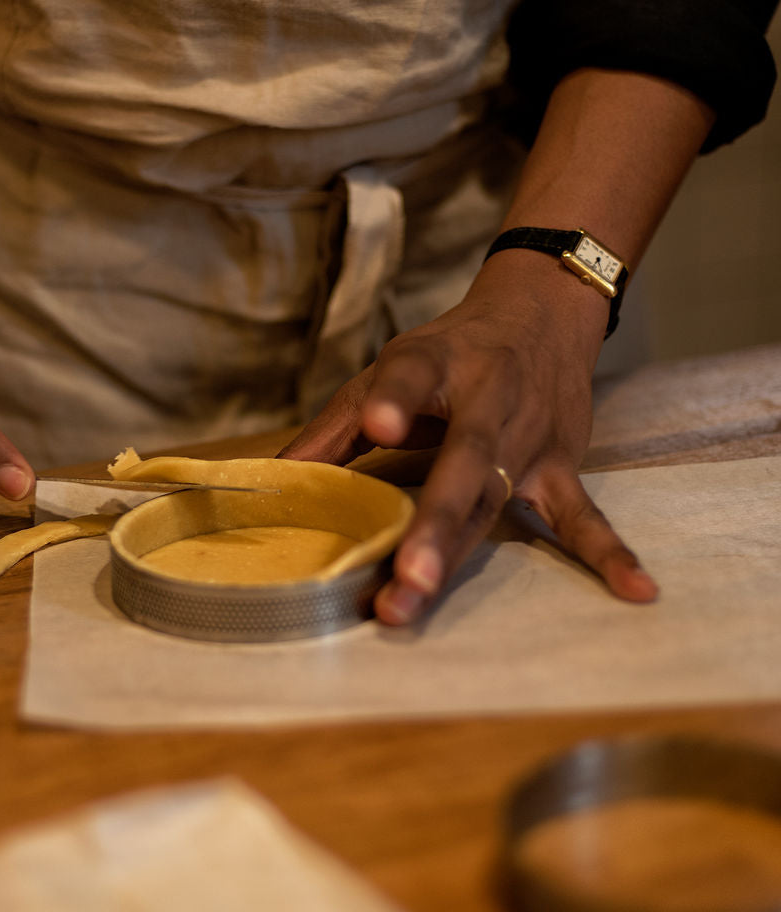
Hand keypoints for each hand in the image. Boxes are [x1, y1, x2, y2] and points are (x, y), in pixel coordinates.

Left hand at [280, 250, 657, 623]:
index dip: (395, 399)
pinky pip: (584, 517)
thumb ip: (336, 426)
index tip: (378, 422)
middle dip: (429, 526)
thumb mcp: (390, 369)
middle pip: (458, 469)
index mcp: (438, 366)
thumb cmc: (452, 353)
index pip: (411, 378)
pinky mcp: (560, 468)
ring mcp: (529, 441)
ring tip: (419, 598)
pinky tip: (638, 591)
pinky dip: (609, 554)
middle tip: (400, 578)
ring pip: (492, 503)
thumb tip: (272, 478)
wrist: (541, 313)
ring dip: (457, 552)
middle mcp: (489, 403)